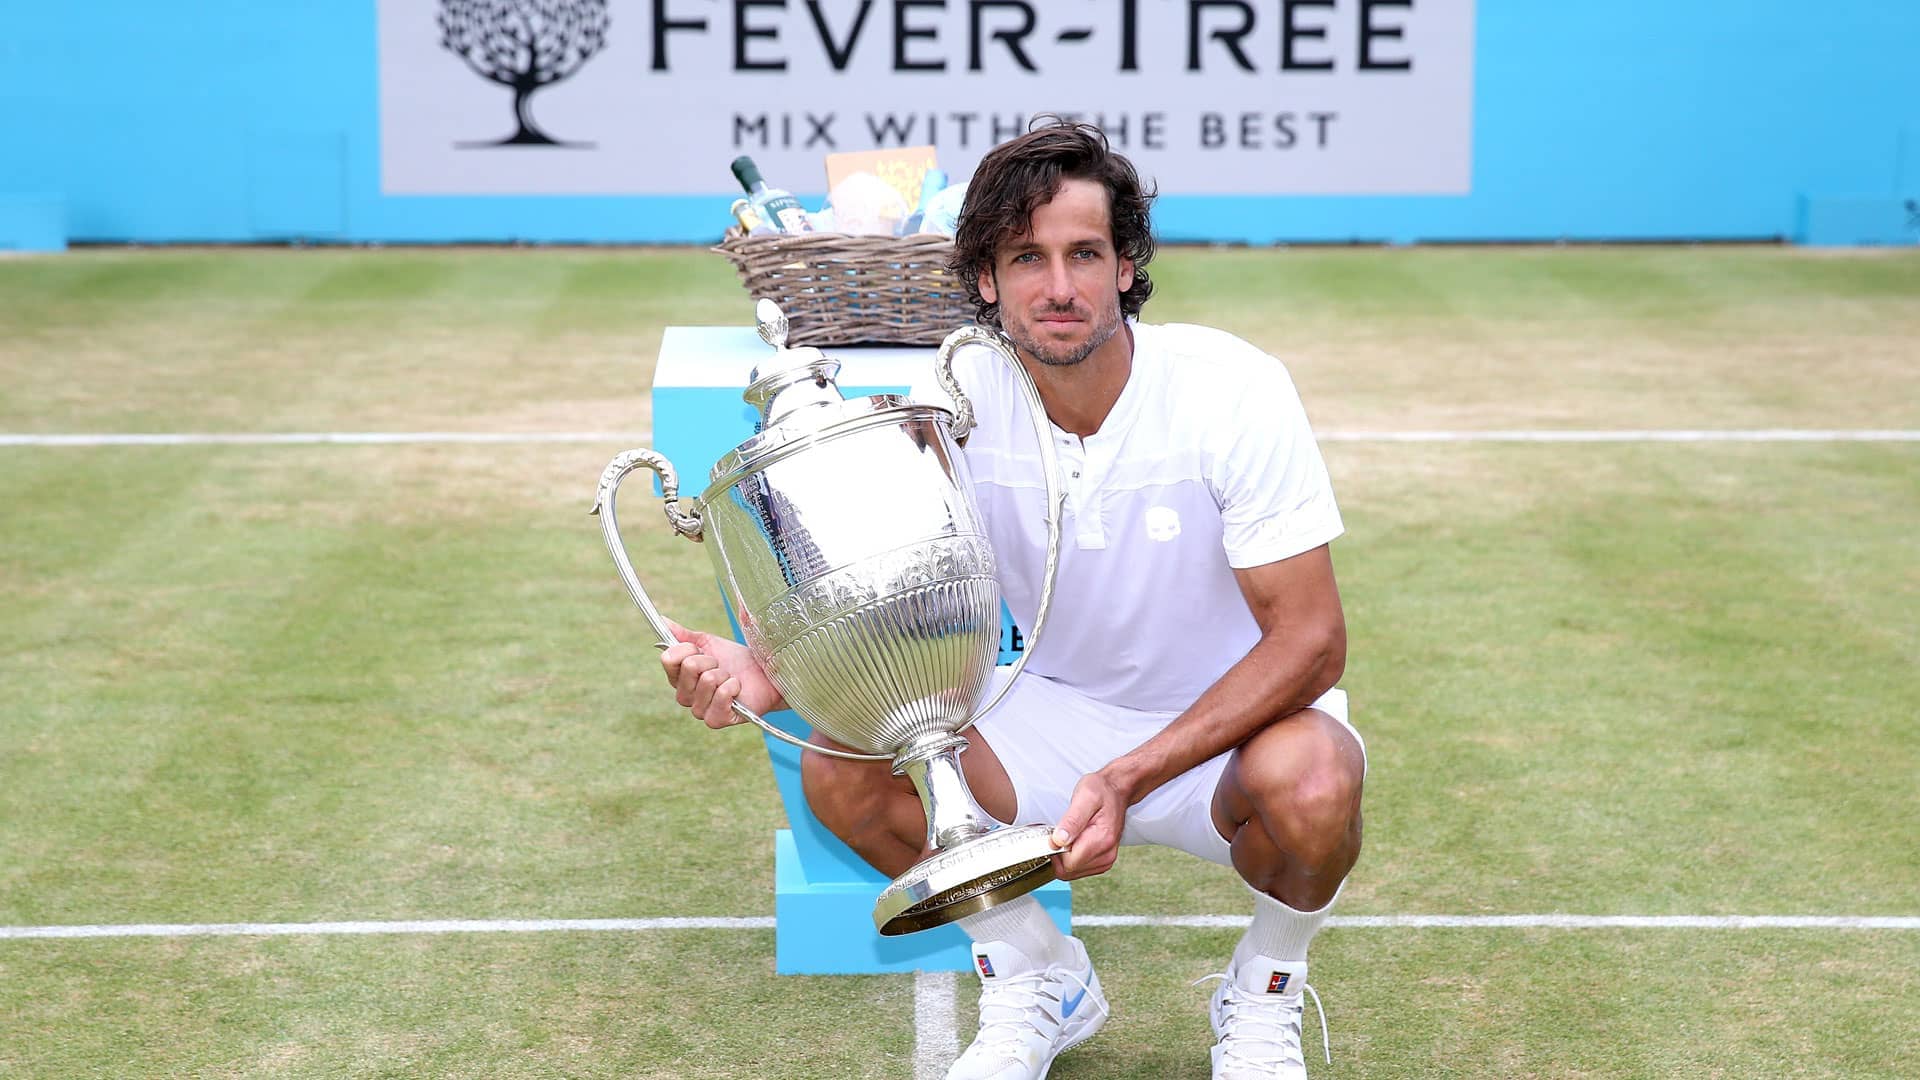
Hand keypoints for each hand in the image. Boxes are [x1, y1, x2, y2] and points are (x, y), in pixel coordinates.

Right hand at [657, 620, 782, 728]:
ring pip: (707, 679)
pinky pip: (722, 694)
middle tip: (721, 665)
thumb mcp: (707, 643)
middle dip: (711, 660)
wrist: (762, 674)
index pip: (668, 658)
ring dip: (724, 674)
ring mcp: (699, 711)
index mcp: (678, 678)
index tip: (702, 649)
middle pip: (689, 666)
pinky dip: (733, 686)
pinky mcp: (716, 720)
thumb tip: (662, 621)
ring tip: (730, 678)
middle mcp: (684, 697)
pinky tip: (737, 689)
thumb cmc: (734, 660)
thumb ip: (682, 635)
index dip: (687, 648)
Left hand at [1049, 769, 1129, 879]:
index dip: (1055, 851)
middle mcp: (1106, 854)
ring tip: (1067, 835)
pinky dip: (1071, 858)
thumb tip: (1058, 841)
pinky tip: (1073, 841)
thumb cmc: (1101, 791)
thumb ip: (1071, 821)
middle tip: (1059, 833)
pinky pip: (1079, 869)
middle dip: (1058, 855)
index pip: (1068, 863)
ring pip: (1072, 872)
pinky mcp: (1103, 860)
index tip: (1053, 834)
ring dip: (1064, 857)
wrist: (1116, 790)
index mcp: (1102, 839)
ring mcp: (1106, 859)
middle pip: (1069, 870)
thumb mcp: (1084, 797)